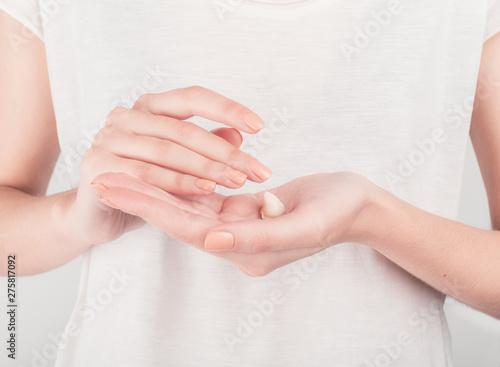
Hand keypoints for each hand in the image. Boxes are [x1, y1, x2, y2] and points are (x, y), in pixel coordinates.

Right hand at [61, 86, 271, 246]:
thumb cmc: (142, 183)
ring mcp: (109, 138)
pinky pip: (146, 174)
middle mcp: (126, 116)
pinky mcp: (98, 165)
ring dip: (206, 168)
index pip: (192, 97)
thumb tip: (237, 134)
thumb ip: (204, 146)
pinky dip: (178, 183)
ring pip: (167, 151)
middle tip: (257, 169)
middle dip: (225, 152)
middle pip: (184, 129)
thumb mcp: (178, 163)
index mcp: (149, 107)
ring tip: (237, 181)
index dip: (226, 108)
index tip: (259, 126)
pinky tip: (205, 190)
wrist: (95, 212)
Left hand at [92, 171, 370, 275]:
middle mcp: (237, 244)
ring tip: (120, 171)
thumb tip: (211, 239)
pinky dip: (181, 184)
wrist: (358, 205)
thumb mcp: (305, 224)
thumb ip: (258, 237)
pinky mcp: (243, 212)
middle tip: (102, 177)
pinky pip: (206, 198)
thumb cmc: (339, 212)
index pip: (191, 229)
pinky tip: (157, 170)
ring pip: (189, 207)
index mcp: (248, 251)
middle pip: (181, 219)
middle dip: (142, 197)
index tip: (119, 188)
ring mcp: (239, 228)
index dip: (154, 208)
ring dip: (155, 189)